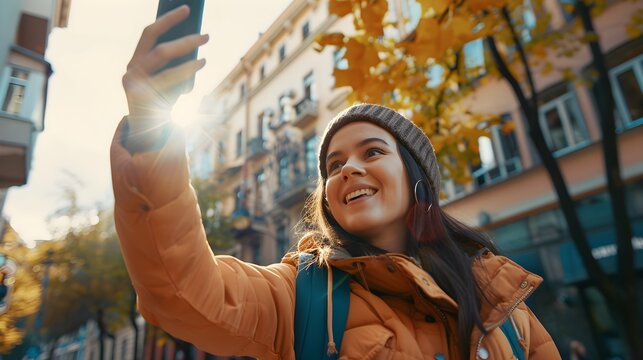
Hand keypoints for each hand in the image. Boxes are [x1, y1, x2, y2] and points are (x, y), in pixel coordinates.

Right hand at [122, 5, 208, 133]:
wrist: (148, 136)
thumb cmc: (163, 104)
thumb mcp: (168, 81)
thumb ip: (175, 64)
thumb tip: (195, 42)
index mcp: (136, 62)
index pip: (149, 34)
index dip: (168, 20)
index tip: (188, 9)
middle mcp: (131, 71)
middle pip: (156, 43)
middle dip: (182, 35)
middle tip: (206, 34)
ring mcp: (134, 84)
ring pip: (162, 56)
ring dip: (187, 52)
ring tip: (205, 52)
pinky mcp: (141, 97)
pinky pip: (168, 79)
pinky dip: (186, 71)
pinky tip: (200, 63)